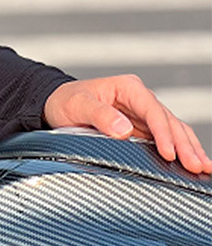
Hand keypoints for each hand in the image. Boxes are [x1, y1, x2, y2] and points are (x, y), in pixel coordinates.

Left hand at [43, 75, 211, 174]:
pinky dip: (182, 149)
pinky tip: (194, 162)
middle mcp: (140, 99)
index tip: (168, 153)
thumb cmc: (66, 102)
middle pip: (169, 121)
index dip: (162, 132)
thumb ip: (99, 115)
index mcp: (127, 88)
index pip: (152, 110)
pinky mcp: (144, 127)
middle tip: (195, 165)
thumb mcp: (77, 105)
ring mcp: (144, 113)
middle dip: (183, 144)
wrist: (57, 104)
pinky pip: (168, 138)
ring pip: (174, 130)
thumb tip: (124, 129)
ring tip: (203, 167)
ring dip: (189, 148)